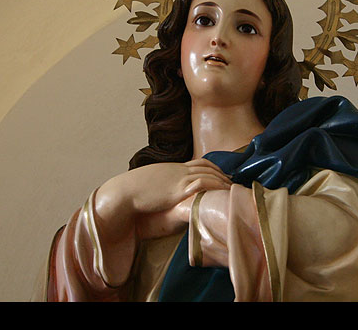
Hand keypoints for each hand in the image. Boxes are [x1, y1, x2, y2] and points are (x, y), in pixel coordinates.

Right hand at [95, 158, 230, 238]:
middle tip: (233, 185)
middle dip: (223, 175)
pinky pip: (202, 184)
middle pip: (208, 167)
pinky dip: (215, 186)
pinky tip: (222, 193)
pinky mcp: (177, 190)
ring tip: (232, 192)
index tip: (223, 177)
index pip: (200, 163)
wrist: (123, 192)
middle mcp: (178, 170)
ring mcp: (178, 179)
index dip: (214, 169)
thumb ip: (162, 183)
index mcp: (173, 168)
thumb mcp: (151, 183)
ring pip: (208, 174)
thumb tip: (164, 191)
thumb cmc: (133, 191)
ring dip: (223, 182)